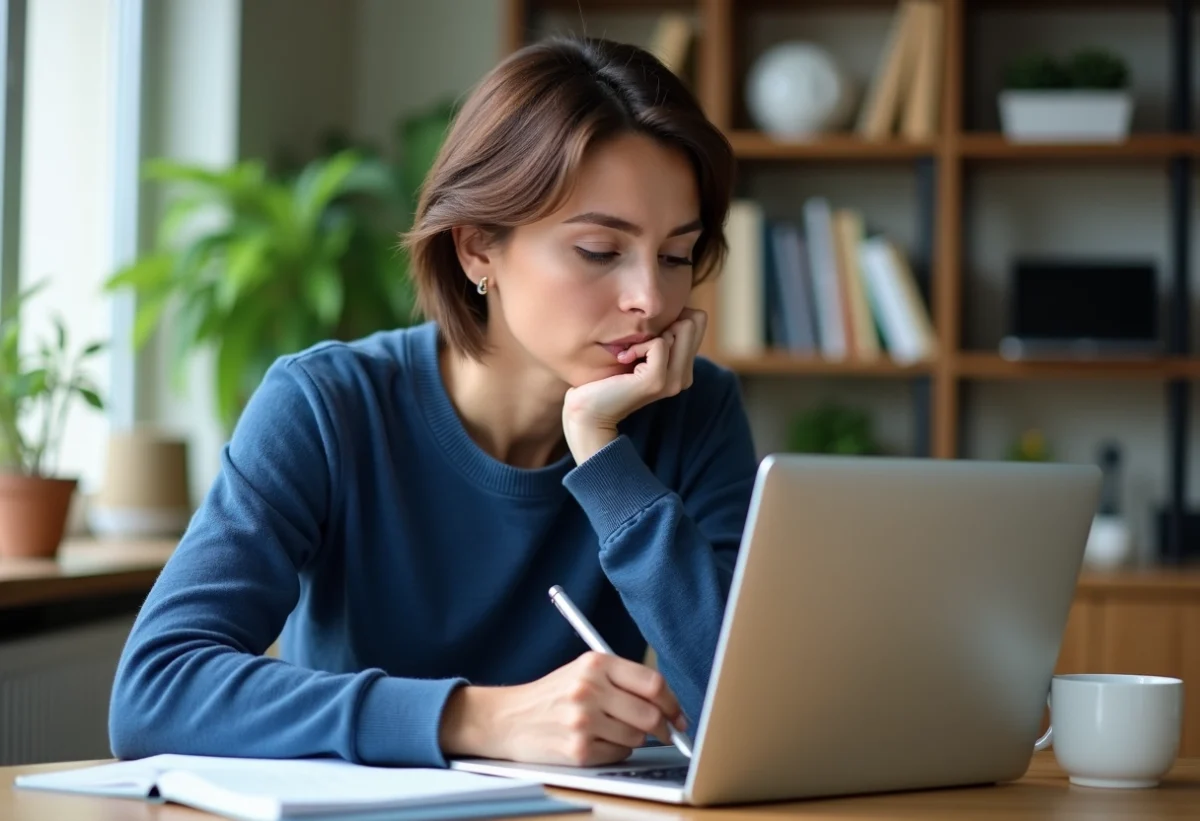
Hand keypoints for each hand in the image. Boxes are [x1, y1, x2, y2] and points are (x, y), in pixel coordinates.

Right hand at [439, 652, 687, 765]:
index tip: (679, 715)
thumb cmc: (553, 696)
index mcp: (595, 664)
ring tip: (613, 732)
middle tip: (667, 734)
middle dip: (665, 729)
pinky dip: (616, 752)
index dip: (673, 703)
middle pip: (650, 714)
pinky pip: (618, 755)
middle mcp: (589, 689)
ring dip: (634, 740)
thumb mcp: (583, 672)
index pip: (652, 683)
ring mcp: (582, 721)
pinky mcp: (577, 750)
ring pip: (636, 738)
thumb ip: (622, 680)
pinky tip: (598, 743)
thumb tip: (667, 703)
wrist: (508, 718)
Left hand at [562, 308, 707, 462]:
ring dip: (649, 334)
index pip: (698, 320)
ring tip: (630, 354)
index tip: (647, 335)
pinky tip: (624, 359)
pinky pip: (659, 343)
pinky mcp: (658, 381)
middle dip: (664, 322)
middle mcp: (685, 376)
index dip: (673, 316)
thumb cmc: (607, 378)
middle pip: (694, 321)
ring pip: (682, 328)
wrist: (588, 412)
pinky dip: (638, 346)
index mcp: (683, 368)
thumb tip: (670, 307)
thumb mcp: (638, 352)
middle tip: (638, 345)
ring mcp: (674, 380)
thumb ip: (656, 335)